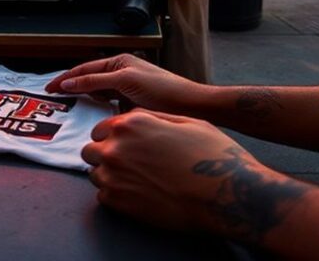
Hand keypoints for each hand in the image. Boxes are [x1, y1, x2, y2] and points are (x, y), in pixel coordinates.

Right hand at [45, 54, 209, 114]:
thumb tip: (69, 83)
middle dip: (71, 86)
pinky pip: (107, 103)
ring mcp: (126, 88)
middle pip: (89, 79)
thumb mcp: (125, 81)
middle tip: (53, 98)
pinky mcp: (132, 103)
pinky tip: (90, 115)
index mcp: (119, 62)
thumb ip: (95, 81)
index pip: (84, 69)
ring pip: (97, 92)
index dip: (65, 78)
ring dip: (83, 97)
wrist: (191, 106)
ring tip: (66, 106)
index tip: (49, 88)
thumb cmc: (162, 89)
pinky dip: (96, 107)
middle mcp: (121, 72)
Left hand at [81, 109, 292, 233]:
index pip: (101, 128)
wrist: (227, 194)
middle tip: (126, 165)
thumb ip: (151, 117)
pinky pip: (103, 196)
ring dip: (109, 176)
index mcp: (130, 124)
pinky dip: (115, 196)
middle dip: (105, 156)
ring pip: (95, 174)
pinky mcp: (117, 202)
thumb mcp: (184, 121)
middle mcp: (116, 147)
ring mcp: (113, 175)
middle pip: (91, 150)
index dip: (111, 137)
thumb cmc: (212, 155)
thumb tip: (134, 117)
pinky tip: (137, 195)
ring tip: (134, 181)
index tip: (121, 145)